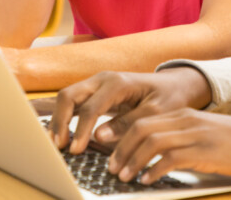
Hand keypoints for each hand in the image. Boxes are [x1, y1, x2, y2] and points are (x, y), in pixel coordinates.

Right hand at [50, 68, 212, 154]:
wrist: (173, 85)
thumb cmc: (168, 98)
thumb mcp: (154, 113)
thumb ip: (128, 124)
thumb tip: (99, 136)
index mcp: (118, 83)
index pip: (91, 107)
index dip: (81, 130)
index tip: (76, 150)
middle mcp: (102, 79)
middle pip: (69, 95)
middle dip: (60, 121)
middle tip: (59, 146)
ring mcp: (96, 83)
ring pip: (67, 97)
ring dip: (58, 119)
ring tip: (56, 143)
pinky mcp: (95, 91)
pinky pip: (74, 101)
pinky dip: (65, 117)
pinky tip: (63, 135)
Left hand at [108, 108, 230, 183]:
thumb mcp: (204, 137)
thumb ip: (181, 142)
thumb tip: (155, 159)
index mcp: (184, 115)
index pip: (142, 120)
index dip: (122, 136)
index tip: (110, 152)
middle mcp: (186, 120)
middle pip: (141, 128)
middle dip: (121, 148)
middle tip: (111, 167)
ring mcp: (195, 134)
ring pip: (151, 142)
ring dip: (132, 160)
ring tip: (123, 175)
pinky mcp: (204, 151)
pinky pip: (170, 158)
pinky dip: (153, 169)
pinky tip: (147, 180)